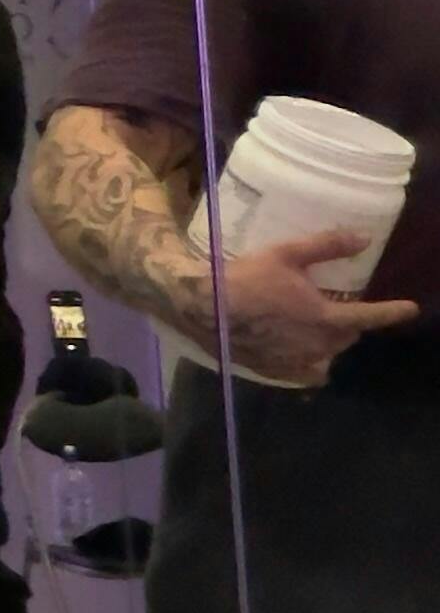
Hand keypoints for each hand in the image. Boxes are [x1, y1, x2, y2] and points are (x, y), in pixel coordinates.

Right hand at [215, 228, 418, 388]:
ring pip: (328, 355)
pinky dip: (309, 363)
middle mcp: (316, 345)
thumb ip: (327, 247)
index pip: (369, 318)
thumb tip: (365, 239)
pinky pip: (305, 373)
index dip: (392, 312)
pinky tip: (299, 353)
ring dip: (330, 343)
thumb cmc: (246, 277)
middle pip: (347, 337)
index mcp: (325, 317)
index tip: (410, 309)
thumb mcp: (286, 254)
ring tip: (318, 331)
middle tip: (339, 308)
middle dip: (349, 324)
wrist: (202, 306)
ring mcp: (295, 361)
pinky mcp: (274, 370)